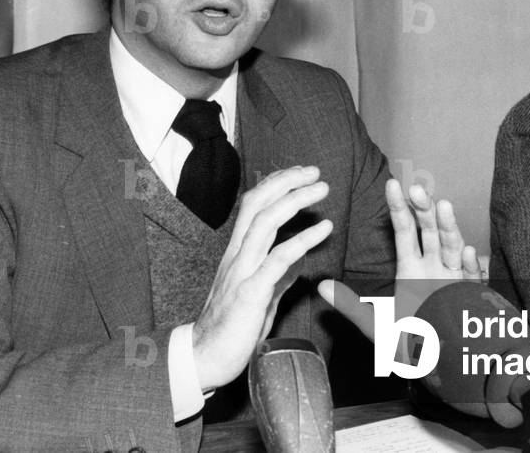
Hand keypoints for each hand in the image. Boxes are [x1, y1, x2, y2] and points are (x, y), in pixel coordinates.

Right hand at [193, 166, 332, 390]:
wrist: (206, 359)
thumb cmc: (232, 327)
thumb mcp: (260, 295)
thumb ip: (278, 276)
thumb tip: (298, 263)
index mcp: (238, 253)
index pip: (253, 206)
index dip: (276, 184)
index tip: (299, 172)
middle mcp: (237, 255)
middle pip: (258, 204)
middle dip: (286, 181)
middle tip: (314, 170)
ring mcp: (242, 272)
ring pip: (265, 223)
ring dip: (295, 200)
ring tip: (321, 188)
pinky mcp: (251, 293)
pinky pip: (277, 259)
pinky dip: (302, 239)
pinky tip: (323, 229)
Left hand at [317, 178, 479, 341]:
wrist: (441, 367)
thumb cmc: (411, 344)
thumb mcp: (377, 326)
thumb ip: (352, 306)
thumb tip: (320, 287)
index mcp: (413, 270)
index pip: (405, 232)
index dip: (399, 209)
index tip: (392, 185)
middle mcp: (435, 270)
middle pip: (430, 233)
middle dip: (424, 211)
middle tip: (416, 189)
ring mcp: (456, 282)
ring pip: (453, 248)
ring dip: (449, 228)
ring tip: (443, 205)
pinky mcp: (471, 299)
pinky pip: (473, 281)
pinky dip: (471, 266)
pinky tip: (468, 252)